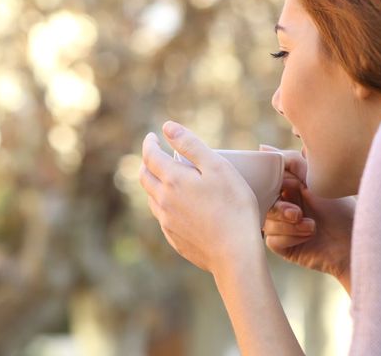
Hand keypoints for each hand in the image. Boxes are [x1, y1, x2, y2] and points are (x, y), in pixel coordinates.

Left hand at [139, 121, 264, 274]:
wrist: (235, 254)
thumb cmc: (233, 206)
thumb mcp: (217, 167)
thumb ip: (191, 144)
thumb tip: (167, 126)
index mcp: (172, 180)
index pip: (150, 155)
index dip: (150, 143)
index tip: (152, 136)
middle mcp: (163, 201)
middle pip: (145, 177)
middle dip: (147, 162)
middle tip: (155, 155)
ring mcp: (167, 223)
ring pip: (152, 198)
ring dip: (154, 184)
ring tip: (165, 179)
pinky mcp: (175, 240)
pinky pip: (163, 218)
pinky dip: (164, 205)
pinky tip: (177, 206)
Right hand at [259, 145, 354, 283]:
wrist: (353, 241)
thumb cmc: (340, 209)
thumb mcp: (314, 179)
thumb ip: (289, 161)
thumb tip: (262, 148)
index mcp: (288, 187)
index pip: (266, 181)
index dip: (269, 185)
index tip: (285, 189)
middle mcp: (282, 205)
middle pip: (262, 203)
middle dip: (280, 208)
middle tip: (297, 212)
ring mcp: (281, 226)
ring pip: (266, 222)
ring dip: (290, 224)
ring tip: (312, 225)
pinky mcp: (282, 245)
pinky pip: (272, 239)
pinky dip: (291, 237)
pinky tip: (309, 236)